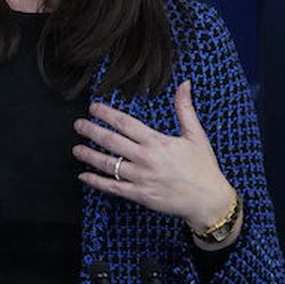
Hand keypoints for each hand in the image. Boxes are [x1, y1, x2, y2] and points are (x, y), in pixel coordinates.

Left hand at [73, 80, 236, 233]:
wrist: (209, 199)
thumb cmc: (203, 166)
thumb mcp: (196, 135)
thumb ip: (185, 109)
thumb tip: (184, 84)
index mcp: (158, 142)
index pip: (125, 123)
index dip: (106, 114)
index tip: (93, 108)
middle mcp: (146, 159)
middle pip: (111, 141)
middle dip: (91, 131)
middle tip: (78, 125)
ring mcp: (141, 178)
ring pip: (108, 164)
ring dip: (89, 156)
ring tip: (76, 149)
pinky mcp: (139, 195)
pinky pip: (112, 187)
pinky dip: (96, 181)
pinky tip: (84, 175)